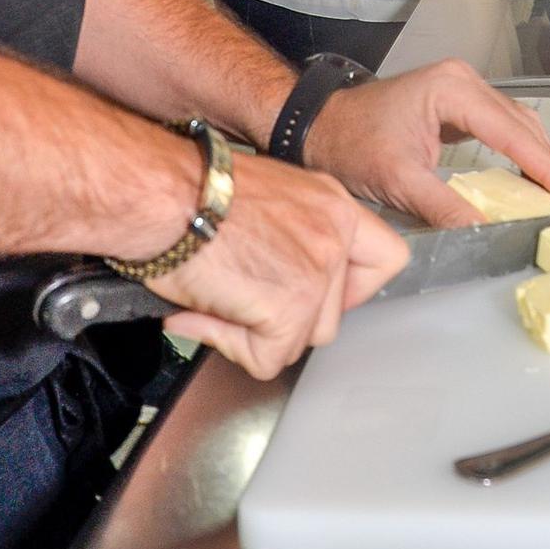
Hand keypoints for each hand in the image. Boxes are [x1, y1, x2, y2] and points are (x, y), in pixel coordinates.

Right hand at [150, 155, 407, 379]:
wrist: (162, 193)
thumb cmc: (191, 189)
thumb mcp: (267, 196)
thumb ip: (293, 237)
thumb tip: (284, 284)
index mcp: (333, 203)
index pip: (387, 260)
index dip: (351, 290)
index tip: (314, 292)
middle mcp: (335, 233)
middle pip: (335, 315)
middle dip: (288, 319)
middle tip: (243, 295)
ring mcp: (317, 271)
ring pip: (302, 340)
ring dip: (258, 333)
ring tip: (221, 295)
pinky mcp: (289, 307)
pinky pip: (267, 359)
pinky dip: (231, 345)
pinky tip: (209, 310)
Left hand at [304, 59, 549, 228]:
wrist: (320, 126)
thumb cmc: (349, 142)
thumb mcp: (398, 180)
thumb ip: (445, 207)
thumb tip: (484, 232)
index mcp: (452, 89)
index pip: (513, 132)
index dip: (546, 167)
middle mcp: (462, 81)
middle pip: (522, 125)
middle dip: (549, 164)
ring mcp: (460, 89)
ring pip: (516, 124)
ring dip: (537, 159)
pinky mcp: (456, 103)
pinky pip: (500, 126)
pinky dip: (519, 152)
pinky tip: (529, 177)